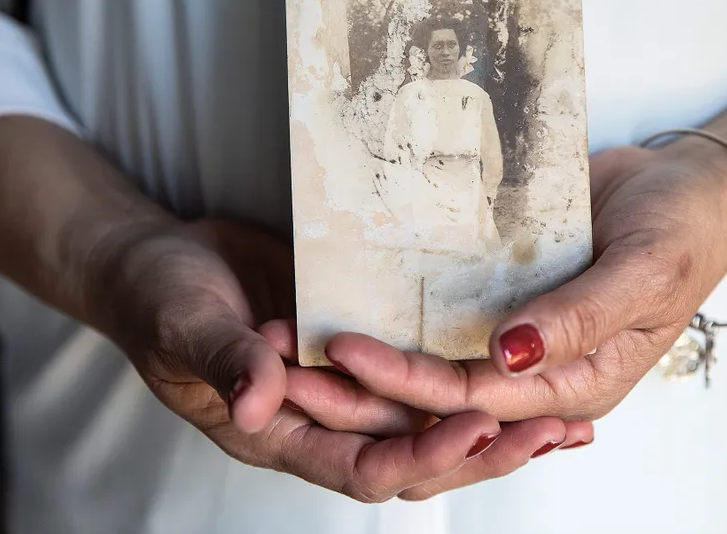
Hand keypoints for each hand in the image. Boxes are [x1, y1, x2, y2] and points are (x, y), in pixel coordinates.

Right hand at [83, 218, 591, 500]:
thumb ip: (221, 361)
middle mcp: (326, 418)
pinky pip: (423, 365)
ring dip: (496, 420)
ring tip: (567, 413)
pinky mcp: (365, 340)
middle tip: (554, 429)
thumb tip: (260, 401)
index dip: (424, 455)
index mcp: (283, 434)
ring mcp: (349, 383)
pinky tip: (521, 357)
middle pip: (417, 454)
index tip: (481, 428)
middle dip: (486, 448)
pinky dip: (469, 370)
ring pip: (429, 416)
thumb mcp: (184, 325)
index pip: (365, 466)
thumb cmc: (159, 299)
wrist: (160, 261)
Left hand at [321, 142, 726, 421]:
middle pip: (436, 396)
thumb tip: (508, 357)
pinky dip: (399, 308)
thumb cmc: (683, 235)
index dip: (408, 383)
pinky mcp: (502, 293)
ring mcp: (516, 332)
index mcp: (573, 384)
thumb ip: (581, 318)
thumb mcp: (646, 274)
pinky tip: (349, 292)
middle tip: (290, 356)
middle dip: (364, 388)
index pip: (475, 399)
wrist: (690, 190)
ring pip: (430, 358)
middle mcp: (536, 370)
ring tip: (299, 331)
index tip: (346, 351)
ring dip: (369, 356)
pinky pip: (444, 310)